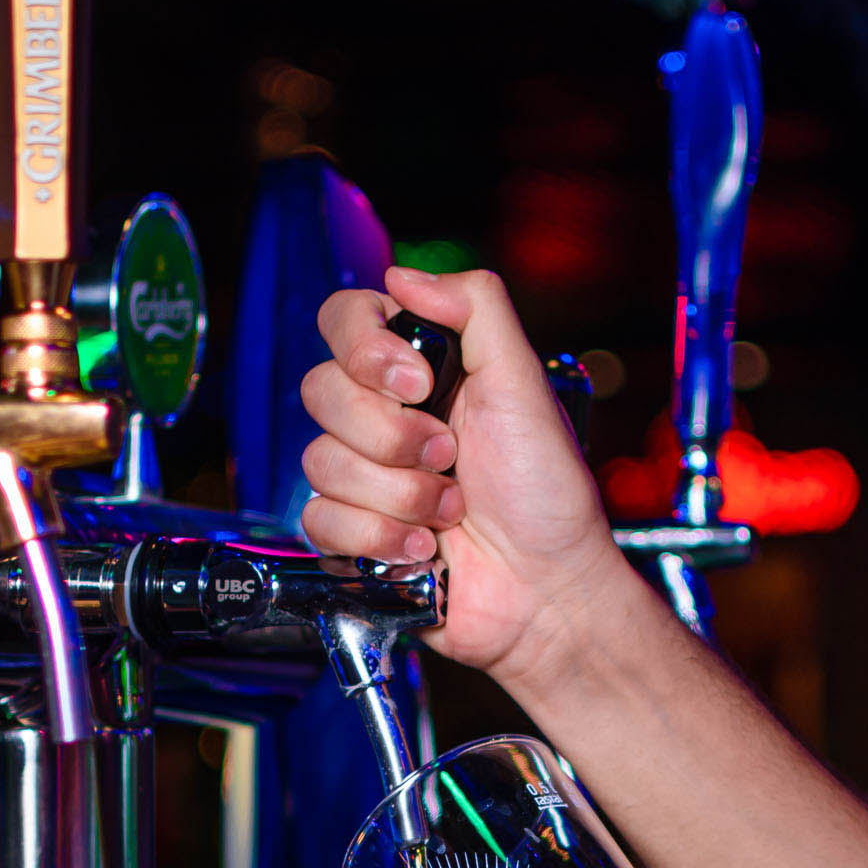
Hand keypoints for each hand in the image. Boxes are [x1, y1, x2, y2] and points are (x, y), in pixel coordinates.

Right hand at [301, 267, 640, 683]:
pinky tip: (425, 551)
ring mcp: (363, 478)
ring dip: (400, 494)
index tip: (420, 382)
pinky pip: (319, 519)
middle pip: (320, 390)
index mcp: (420, 372)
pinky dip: (380, 537)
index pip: (344, 321)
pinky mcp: (351, 537)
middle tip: (452, 457)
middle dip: (394, 433)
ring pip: (320, 460)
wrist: (548, 591)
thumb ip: (476, 309)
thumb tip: (401, 276)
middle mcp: (383, 418)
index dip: (365, 348)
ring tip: (452, 513)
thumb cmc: (547, 494)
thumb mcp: (524, 385)